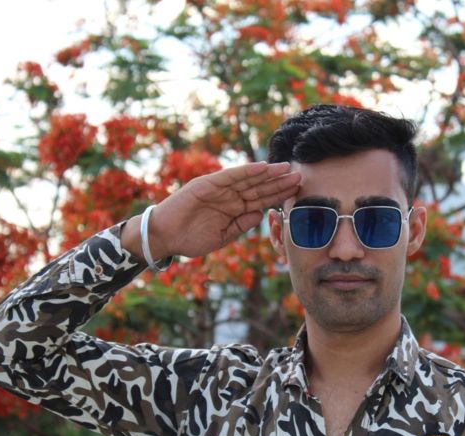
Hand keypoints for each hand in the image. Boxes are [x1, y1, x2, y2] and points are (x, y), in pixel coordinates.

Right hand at [123, 161, 299, 258]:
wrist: (164, 237)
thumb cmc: (190, 239)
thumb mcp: (223, 236)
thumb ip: (241, 225)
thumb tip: (261, 213)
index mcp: (234, 209)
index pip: (261, 199)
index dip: (279, 195)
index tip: (297, 191)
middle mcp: (229, 196)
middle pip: (259, 187)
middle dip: (279, 182)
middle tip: (300, 175)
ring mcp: (219, 188)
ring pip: (248, 179)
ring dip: (268, 173)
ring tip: (286, 167)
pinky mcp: (207, 184)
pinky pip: (230, 176)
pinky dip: (246, 171)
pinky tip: (262, 167)